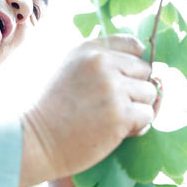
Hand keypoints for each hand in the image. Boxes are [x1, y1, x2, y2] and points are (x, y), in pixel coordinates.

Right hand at [20, 34, 156, 186]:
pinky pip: (148, 115)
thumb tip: (150, 68)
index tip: (125, 81)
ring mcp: (112, 88)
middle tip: (115, 106)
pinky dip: (138, 126)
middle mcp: (102, 63)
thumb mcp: (72, 70)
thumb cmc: (55, 111)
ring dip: (139, 108)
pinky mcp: (120, 114)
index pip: (134, 45)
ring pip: (150, 93)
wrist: (36, 141)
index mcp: (90, 49)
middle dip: (136, 89)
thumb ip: (103, 63)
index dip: (135, 65)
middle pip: (146, 70)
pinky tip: (118, 131)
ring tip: (115, 118)